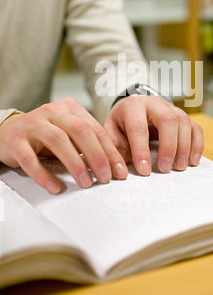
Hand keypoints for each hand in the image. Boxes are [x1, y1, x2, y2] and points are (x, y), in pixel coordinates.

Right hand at [0, 97, 126, 193]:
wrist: (7, 131)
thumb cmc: (44, 134)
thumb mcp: (68, 131)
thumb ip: (88, 141)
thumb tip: (114, 163)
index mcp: (69, 108)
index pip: (95, 129)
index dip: (109, 151)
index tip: (119, 170)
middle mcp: (51, 112)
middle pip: (80, 131)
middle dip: (96, 156)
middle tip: (105, 177)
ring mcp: (32, 125)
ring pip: (58, 141)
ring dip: (75, 164)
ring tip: (85, 183)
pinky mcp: (15, 141)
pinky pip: (30, 159)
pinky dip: (44, 174)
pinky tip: (55, 187)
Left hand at [104, 95, 203, 175]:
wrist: (134, 106)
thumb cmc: (122, 121)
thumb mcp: (111, 129)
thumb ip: (115, 145)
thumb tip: (122, 164)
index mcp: (133, 105)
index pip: (138, 127)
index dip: (141, 150)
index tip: (144, 170)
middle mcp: (155, 103)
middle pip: (167, 120)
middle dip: (168, 146)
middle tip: (165, 168)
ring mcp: (172, 108)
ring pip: (184, 122)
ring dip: (184, 147)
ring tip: (179, 168)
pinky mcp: (183, 117)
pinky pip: (195, 128)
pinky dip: (197, 145)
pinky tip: (192, 161)